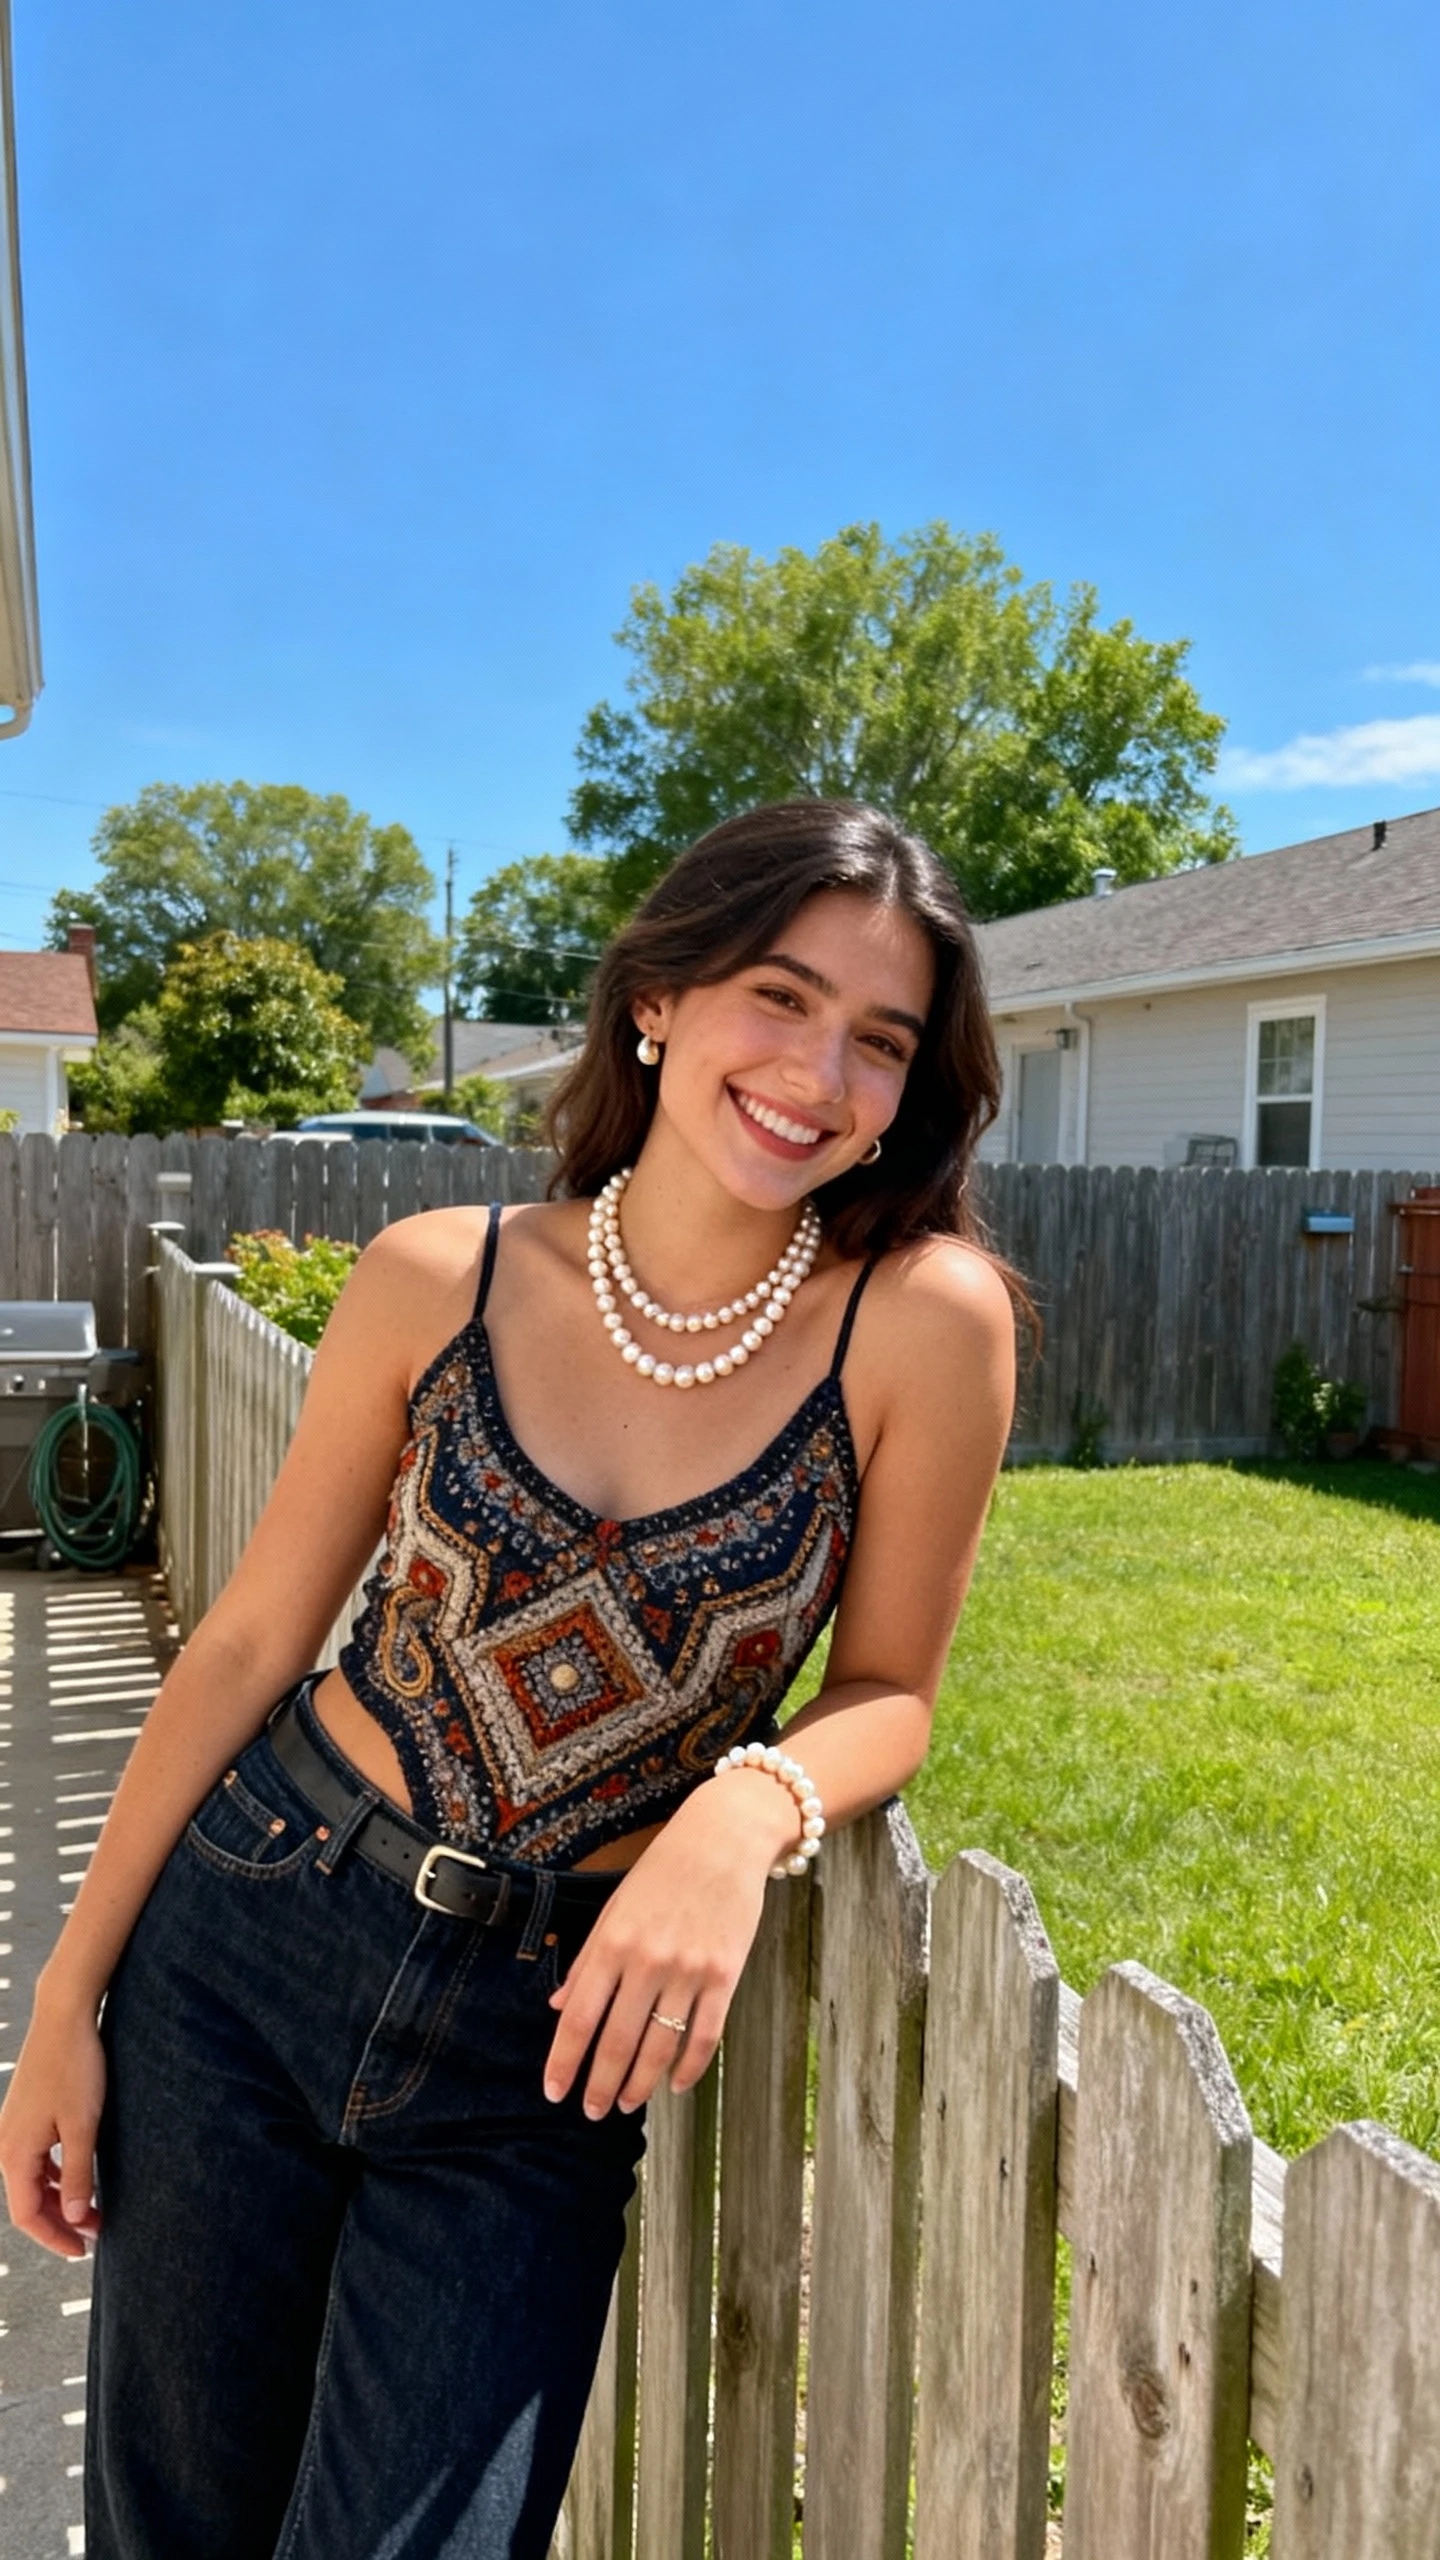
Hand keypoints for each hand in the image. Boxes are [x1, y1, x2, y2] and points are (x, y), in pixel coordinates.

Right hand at [0, 1990, 105, 2258]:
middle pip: (27, 2200)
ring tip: (93, 2211)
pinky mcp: (24, 2115)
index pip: (27, 2214)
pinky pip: (35, 2159)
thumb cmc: (77, 2068)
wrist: (64, 2017)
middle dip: (60, 2221)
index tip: (82, 2250)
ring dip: (59, 2198)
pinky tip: (78, 2177)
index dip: (54, 2238)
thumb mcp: (84, 2126)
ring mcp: (12, 2129)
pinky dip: (55, 2175)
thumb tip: (74, 2219)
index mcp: (14, 2153)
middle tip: (96, 2232)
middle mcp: (5, 2144)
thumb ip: (78, 2175)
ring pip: (31, 2180)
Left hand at [544, 1772, 795, 2118]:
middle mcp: (647, 1960)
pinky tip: (676, 2084)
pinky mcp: (725, 1975)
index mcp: (612, 1943)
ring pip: (660, 2046)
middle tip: (592, 2111)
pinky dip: (690, 2067)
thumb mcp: (614, 1908)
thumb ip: (587, 1961)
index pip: (578, 2017)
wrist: (724, 1840)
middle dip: (600, 2084)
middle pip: (617, 2040)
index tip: (554, 2092)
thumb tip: (558, 2006)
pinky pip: (705, 2035)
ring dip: (640, 2084)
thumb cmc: (663, 1871)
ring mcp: (688, 1970)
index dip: (564, 2060)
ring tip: (627, 2103)